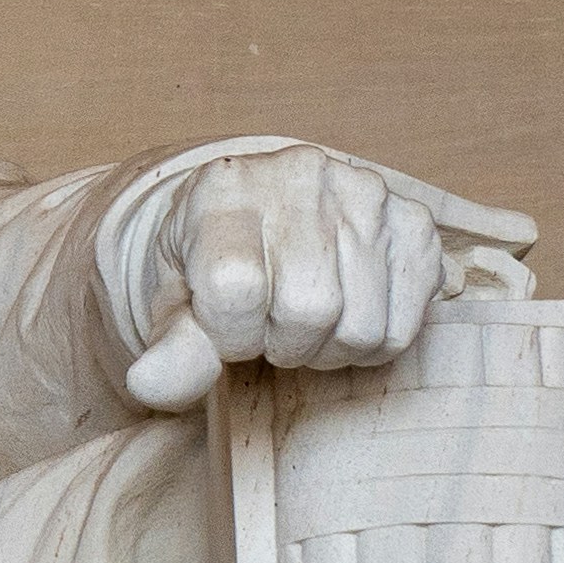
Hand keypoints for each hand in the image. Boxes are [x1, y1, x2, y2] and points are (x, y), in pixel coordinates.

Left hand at [122, 144, 538, 412]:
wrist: (257, 222)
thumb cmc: (211, 265)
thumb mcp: (176, 302)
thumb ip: (171, 347)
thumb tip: (149, 386)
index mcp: (225, 188)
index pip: (236, 288)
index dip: (229, 334)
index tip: (225, 326)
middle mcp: (302, 176)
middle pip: (309, 310)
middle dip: (282, 343)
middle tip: (269, 326)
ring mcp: (366, 194)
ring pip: (361, 327)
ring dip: (328, 348)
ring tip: (306, 319)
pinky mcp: (414, 223)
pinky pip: (403, 327)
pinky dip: (371, 344)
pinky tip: (345, 313)